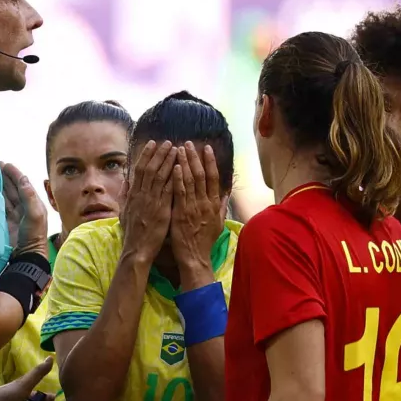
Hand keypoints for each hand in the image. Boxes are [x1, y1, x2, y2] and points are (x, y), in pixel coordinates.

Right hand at [0, 162, 48, 255]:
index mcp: (33, 203)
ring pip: (5, 195)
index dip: (14, 174)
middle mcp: (23, 207)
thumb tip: (23, 178)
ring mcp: (13, 214)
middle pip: (12, 188)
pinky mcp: (4, 221)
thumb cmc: (34, 237)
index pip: (22, 184)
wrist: (26, 256)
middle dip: (4, 176)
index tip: (5, 164)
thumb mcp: (34, 215)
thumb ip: (29, 197)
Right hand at [120, 140, 177, 261]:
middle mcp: (142, 195)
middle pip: (150, 168)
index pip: (139, 169)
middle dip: (159, 153)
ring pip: (160, 176)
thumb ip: (124, 195)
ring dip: (168, 161)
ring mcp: (152, 202)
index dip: (147, 155)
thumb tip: (125, 180)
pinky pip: (169, 190)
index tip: (153, 143)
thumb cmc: (132, 233)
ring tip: (176, 149)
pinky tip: (181, 168)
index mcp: (133, 194)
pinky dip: (174, 178)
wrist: (137, 249)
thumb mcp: (123, 212)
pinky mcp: (162, 210)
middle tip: (168, 142)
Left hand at [170, 142, 227, 290]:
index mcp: (214, 204)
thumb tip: (227, 191)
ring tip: (179, 149)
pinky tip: (174, 167)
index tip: (206, 148)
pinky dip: (177, 179)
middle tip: (189, 143)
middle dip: (195, 157)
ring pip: (190, 180)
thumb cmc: (205, 241)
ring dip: (184, 163)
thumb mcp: (219, 222)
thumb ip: (222, 205)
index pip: (213, 177)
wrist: (195, 257)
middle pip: (201, 175)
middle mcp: (205, 203)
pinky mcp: (181, 213)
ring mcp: (193, 207)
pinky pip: (180, 192)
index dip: (210, 161)